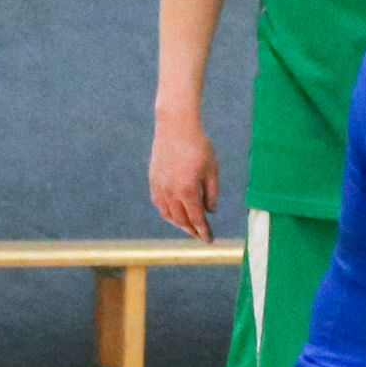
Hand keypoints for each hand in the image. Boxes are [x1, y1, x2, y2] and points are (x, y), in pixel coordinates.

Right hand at [150, 114, 219, 240]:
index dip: (203, 231)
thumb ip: (211, 193)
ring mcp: (159, 186)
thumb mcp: (212, 169)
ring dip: (179, 224)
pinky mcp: (153, 180)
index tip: (209, 240)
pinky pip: (159, 203)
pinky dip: (167, 212)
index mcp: (187, 190)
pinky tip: (175, 213)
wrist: (175, 126)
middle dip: (192, 231)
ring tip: (189, 227)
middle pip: (181, 220)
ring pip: (168, 214)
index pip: (196, 218)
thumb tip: (211, 211)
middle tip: (201, 236)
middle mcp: (171, 191)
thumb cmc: (199, 146)